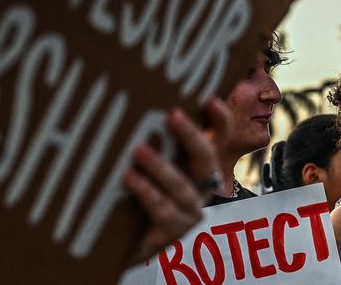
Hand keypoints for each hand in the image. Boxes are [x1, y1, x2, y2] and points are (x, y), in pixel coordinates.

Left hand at [124, 98, 232, 259]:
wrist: (120, 243)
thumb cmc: (132, 195)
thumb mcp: (143, 163)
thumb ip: (147, 138)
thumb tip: (132, 97)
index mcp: (198, 166)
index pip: (220, 139)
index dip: (220, 120)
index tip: (210, 100)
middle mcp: (200, 188)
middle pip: (206, 159)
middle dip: (192, 136)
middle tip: (172, 114)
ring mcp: (189, 212)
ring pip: (183, 187)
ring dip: (161, 166)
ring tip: (138, 149)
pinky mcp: (173, 233)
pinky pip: (164, 210)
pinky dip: (147, 192)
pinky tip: (129, 178)